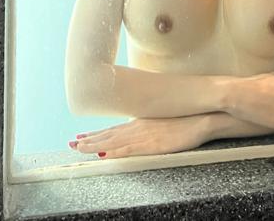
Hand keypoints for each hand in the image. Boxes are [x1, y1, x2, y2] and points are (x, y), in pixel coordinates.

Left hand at [70, 116, 212, 158]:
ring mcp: (144, 136)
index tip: (81, 137)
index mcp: (140, 123)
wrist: (201, 118)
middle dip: (89, 140)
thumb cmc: (184, 120)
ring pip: (114, 142)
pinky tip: (104, 155)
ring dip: (95, 145)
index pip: (113, 130)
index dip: (96, 134)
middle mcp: (138, 128)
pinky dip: (115, 152)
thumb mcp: (161, 121)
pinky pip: (130, 150)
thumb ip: (147, 127)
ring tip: (79, 148)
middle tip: (72, 143)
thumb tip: (137, 131)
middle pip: (109, 136)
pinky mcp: (152, 145)